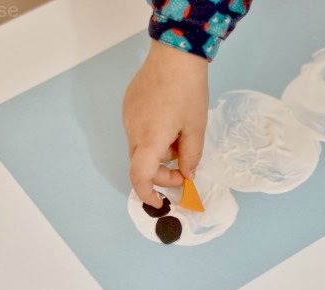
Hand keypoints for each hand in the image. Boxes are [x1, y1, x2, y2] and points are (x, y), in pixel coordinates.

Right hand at [123, 40, 208, 207]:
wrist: (174, 54)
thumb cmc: (188, 91)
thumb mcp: (196, 128)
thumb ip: (191, 157)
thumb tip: (187, 175)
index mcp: (150, 140)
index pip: (139, 178)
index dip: (147, 195)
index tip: (160, 202)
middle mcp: (133, 131)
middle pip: (141, 164)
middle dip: (161, 173)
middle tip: (184, 169)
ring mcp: (128, 117)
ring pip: (141, 147)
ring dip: (159, 153)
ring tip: (179, 136)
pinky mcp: (129, 106)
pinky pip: (138, 130)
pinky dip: (153, 137)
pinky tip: (169, 121)